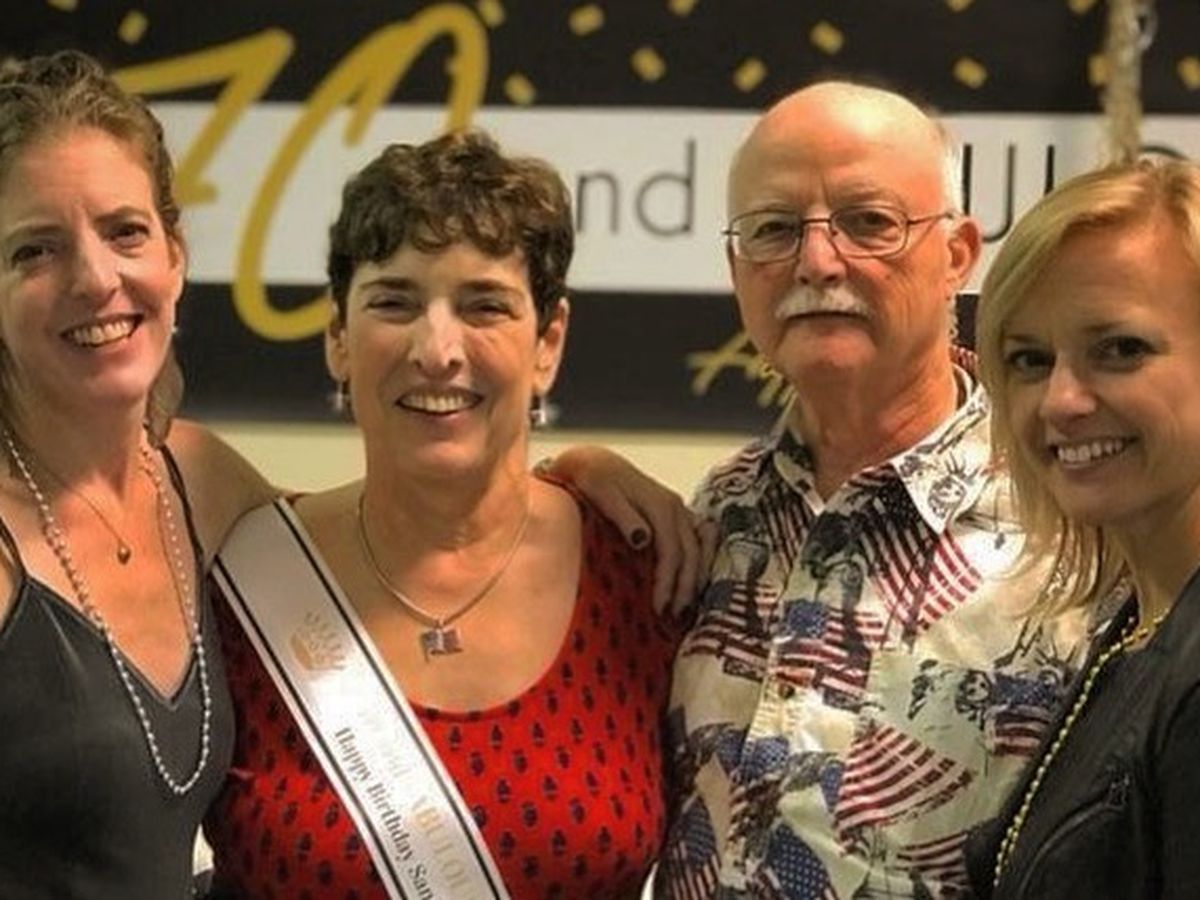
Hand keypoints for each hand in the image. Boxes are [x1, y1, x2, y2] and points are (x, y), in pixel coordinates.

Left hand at [544, 446, 709, 614]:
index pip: (671, 551)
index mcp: (659, 505)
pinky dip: (702, 561)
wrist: (595, 463)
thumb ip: (623, 516)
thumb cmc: (594, 479)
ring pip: (700, 548)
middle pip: (691, 553)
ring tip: (684, 606)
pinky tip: (695, 582)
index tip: (658, 606)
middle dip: (684, 587)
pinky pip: (701, 540)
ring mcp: (679, 510)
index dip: (668, 581)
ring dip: (696, 578)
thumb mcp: (601, 493)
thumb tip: (642, 539)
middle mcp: (675, 507)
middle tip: (672, 614)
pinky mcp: (677, 514)